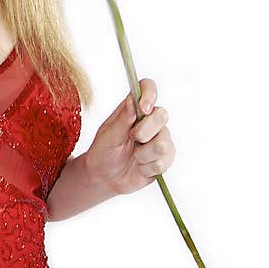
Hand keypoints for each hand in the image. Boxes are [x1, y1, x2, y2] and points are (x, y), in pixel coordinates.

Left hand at [83, 78, 176, 195]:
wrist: (104, 178)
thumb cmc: (102, 152)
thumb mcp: (108, 135)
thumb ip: (122, 119)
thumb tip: (133, 99)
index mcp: (133, 109)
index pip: (148, 89)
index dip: (150, 94)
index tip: (143, 108)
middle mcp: (149, 121)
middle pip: (162, 115)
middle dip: (145, 131)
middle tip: (132, 139)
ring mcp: (160, 138)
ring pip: (164, 143)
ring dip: (143, 155)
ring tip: (134, 157)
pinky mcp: (166, 157)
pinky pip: (165, 162)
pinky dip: (148, 167)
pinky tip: (140, 167)